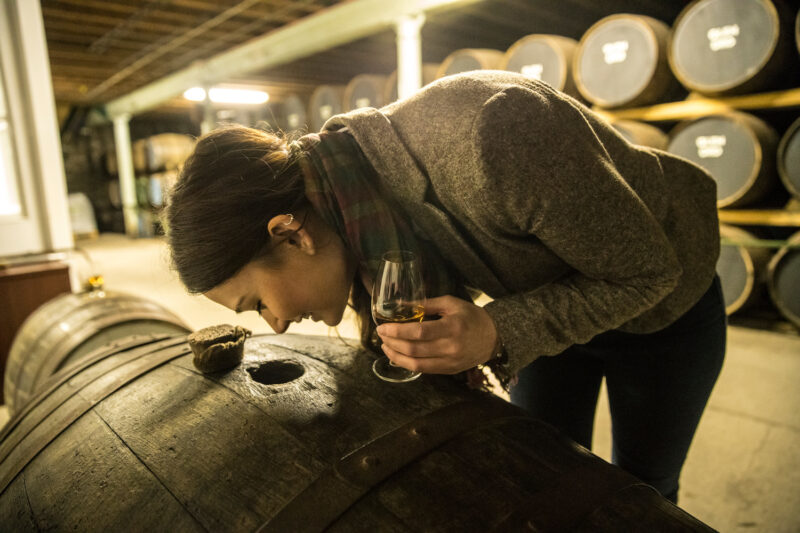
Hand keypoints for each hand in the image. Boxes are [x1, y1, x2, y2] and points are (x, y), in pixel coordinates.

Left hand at [375, 295, 497, 374]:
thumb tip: (400, 304)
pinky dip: (407, 363)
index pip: (418, 332)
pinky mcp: (449, 370)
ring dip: (395, 355)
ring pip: (415, 364)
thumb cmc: (471, 316)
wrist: (494, 337)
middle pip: (413, 349)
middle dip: (392, 342)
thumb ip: (426, 304)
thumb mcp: (451, 303)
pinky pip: (423, 370)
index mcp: (452, 327)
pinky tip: (398, 355)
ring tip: (385, 346)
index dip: (397, 331)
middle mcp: (451, 347)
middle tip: (381, 334)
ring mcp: (450, 362)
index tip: (383, 327)